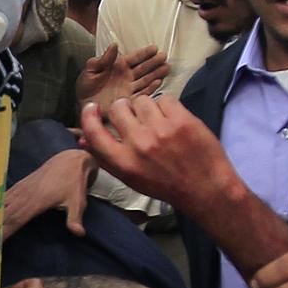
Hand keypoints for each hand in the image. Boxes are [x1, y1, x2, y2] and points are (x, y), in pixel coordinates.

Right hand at [4, 149, 95, 237]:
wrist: (69, 160)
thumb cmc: (73, 182)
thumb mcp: (77, 201)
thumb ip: (75, 218)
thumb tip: (79, 233)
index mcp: (36, 201)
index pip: (16, 219)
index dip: (4, 231)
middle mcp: (24, 196)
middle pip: (4, 214)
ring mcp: (21, 189)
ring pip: (1, 205)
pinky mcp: (20, 185)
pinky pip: (3, 196)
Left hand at [76, 43, 169, 118]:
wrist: (83, 104)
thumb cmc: (85, 85)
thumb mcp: (91, 69)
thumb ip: (103, 59)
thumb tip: (114, 44)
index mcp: (117, 66)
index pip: (134, 58)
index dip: (144, 53)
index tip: (155, 48)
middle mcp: (126, 77)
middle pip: (143, 68)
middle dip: (154, 62)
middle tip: (164, 57)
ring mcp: (129, 88)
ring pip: (146, 79)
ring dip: (156, 74)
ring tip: (166, 68)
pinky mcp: (129, 100)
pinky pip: (142, 94)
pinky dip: (150, 89)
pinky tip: (158, 82)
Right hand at [79, 96, 234, 212]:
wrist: (206, 189)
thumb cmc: (166, 185)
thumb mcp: (131, 178)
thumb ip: (105, 158)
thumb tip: (81, 139)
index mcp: (123, 162)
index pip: (94, 132)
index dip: (88, 116)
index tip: (92, 108)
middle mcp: (139, 144)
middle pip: (118, 107)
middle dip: (126, 109)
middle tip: (138, 119)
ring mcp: (161, 130)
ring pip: (142, 100)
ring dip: (149, 108)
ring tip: (160, 123)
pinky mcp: (182, 120)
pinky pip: (165, 98)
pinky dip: (168, 107)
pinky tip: (174, 121)